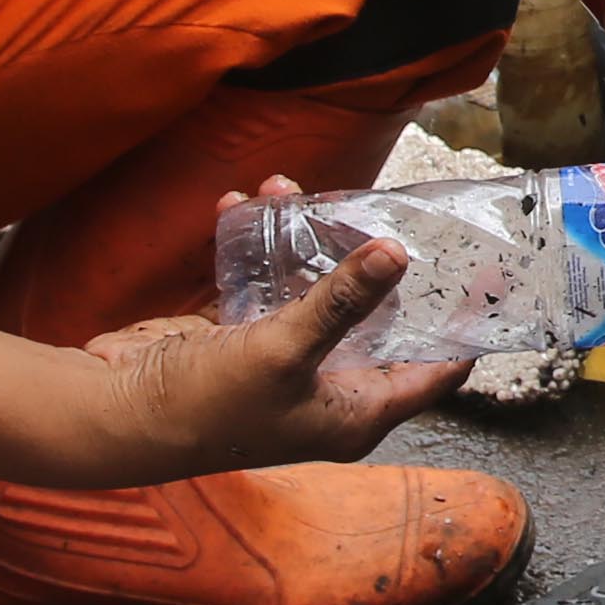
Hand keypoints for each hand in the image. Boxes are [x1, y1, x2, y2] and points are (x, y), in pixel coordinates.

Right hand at [70, 223, 467, 481]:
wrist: (116, 413)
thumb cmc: (206, 407)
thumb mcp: (285, 350)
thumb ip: (343, 300)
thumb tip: (397, 255)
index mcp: (354, 414)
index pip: (433, 372)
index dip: (461, 328)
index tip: (488, 277)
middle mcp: (325, 391)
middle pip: (375, 319)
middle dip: (378, 262)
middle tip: (397, 210)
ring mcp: (282, 362)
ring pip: (314, 289)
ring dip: (305, 239)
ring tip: (294, 190)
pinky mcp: (239, 337)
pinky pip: (262, 280)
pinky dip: (254, 243)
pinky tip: (242, 204)